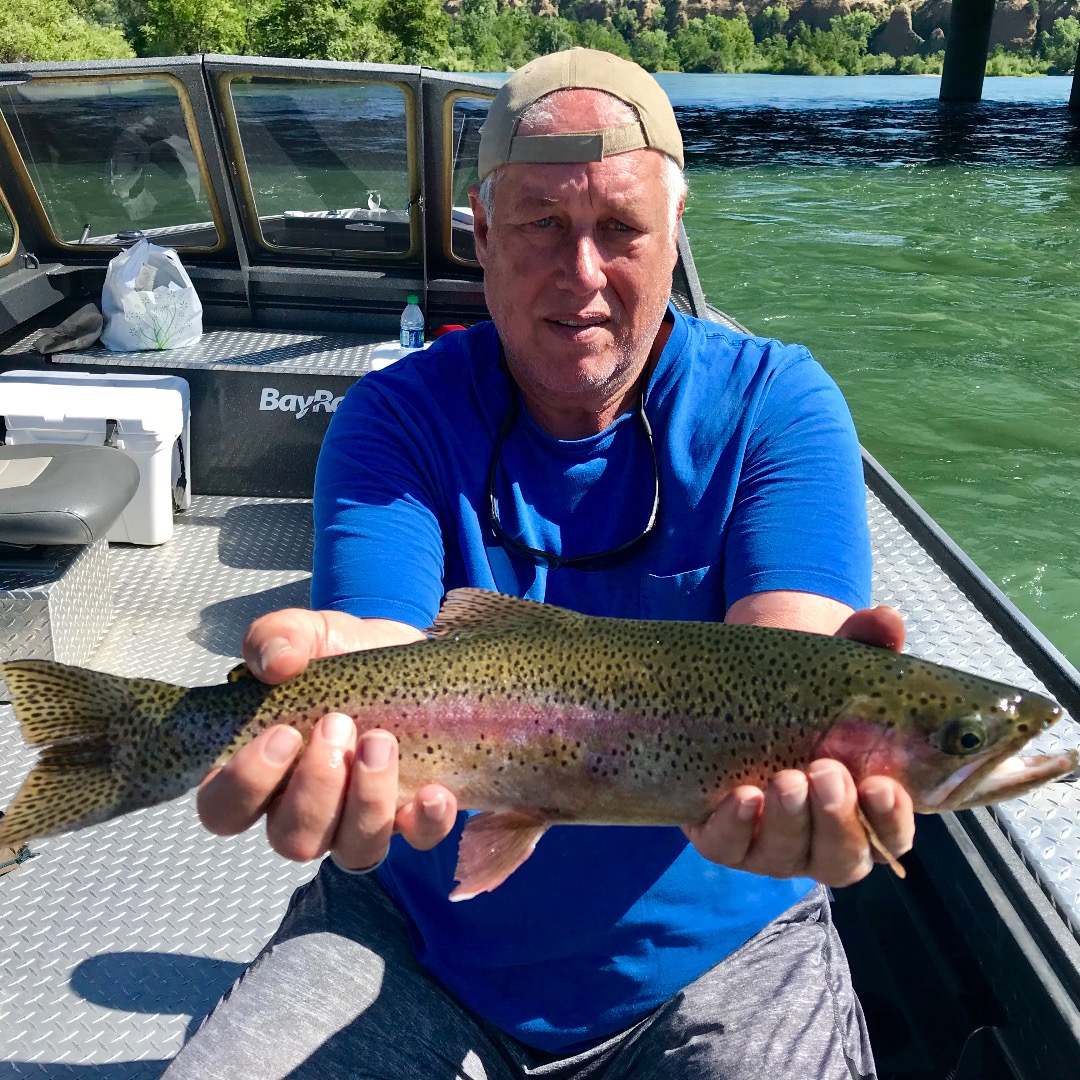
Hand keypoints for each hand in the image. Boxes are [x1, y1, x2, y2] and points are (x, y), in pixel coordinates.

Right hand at [196, 608, 458, 867]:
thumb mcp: (306, 633)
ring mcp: (359, 821)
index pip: (224, 809)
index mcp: (261, 773)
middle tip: (338, 726)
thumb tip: (276, 662)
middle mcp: (304, 810)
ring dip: (367, 802)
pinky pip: (419, 839)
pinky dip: (426, 821)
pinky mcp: (412, 815)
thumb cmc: (340, 653)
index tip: (283, 733)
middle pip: (292, 839)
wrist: (403, 651)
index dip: (246, 784)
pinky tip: (433, 790)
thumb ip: (277, 637)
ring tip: (381, 742)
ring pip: (353, 850)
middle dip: (316, 788)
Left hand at [684, 605, 915, 886]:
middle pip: (842, 857)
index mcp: (865, 809)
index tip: (883, 785)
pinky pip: (727, 846)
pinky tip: (740, 797)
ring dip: (788, 821)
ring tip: (786, 779)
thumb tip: (887, 619)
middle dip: (836, 820)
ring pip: (786, 856)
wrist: (739, 689)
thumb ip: (867, 642)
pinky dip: (734, 827)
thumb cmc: (806, 690)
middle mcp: (822, 838)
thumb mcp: (837, 663)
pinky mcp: (722, 837)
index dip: (892, 819)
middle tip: (826, 773)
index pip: (892, 833)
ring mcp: (771, 843)